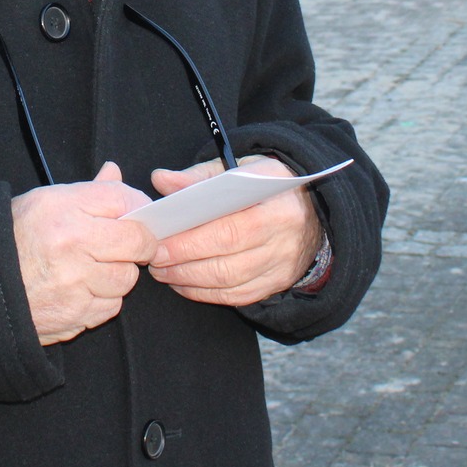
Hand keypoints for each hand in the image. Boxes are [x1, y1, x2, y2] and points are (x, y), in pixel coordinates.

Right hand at [11, 161, 156, 345]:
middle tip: (127, 245)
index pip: (124, 200)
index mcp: (63, 209)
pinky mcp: (75, 314)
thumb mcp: (46, 202)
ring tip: (93, 268)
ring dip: (117, 274)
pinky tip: (81, 290)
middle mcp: (72, 244)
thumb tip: (115, 173)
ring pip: (126, 278)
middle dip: (138, 244)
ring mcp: (74, 283)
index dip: (136, 207)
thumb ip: (88, 191)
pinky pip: (110, 306)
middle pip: (137, 242)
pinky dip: (102, 299)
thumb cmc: (14, 238)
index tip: (134, 216)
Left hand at [146, 156, 322, 306]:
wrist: (313, 210)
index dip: (190, 239)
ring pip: (229, 281)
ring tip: (162, 270)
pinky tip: (184, 283)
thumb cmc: (267, 187)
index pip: (230, 227)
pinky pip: (237, 296)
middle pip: (227, 258)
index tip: (159, 238)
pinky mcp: (277, 283)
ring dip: (189, 279)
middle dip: (183, 260)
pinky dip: (206, 293)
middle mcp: (285, 238)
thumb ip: (201, 176)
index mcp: (277, 202)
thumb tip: (161, 180)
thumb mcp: (241, 170)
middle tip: (153, 257)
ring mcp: (283, 265)